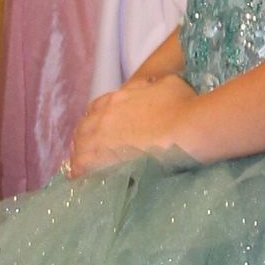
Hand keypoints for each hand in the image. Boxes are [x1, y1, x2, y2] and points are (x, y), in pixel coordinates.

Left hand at [67, 73, 199, 178]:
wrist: (186, 130)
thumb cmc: (184, 106)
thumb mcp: (168, 84)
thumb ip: (151, 87)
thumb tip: (151, 87)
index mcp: (117, 98)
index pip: (96, 109)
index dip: (98, 121)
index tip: (104, 132)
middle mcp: (103, 116)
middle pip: (83, 130)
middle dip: (88, 140)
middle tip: (98, 154)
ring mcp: (99, 138)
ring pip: (78, 149)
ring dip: (83, 158)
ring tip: (91, 171)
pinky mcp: (100, 160)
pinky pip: (79, 168)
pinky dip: (82, 173)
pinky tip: (87, 181)